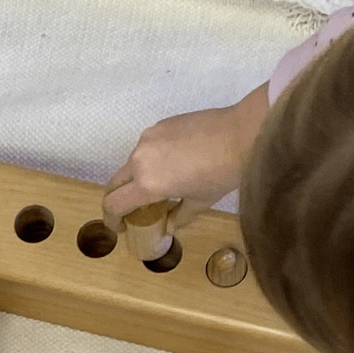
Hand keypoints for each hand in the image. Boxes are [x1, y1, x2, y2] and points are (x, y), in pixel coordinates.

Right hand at [101, 91, 268, 262]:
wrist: (241, 133)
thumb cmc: (223, 173)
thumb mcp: (200, 202)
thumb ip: (178, 217)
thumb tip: (167, 227)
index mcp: (148, 183)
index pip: (113, 204)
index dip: (112, 220)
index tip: (120, 227)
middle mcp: (140, 159)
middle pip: (114, 183)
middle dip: (117, 200)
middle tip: (130, 211)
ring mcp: (147, 139)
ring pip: (130, 164)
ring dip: (134, 179)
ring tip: (155, 187)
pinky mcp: (157, 126)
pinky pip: (144, 148)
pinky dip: (148, 161)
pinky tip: (170, 165)